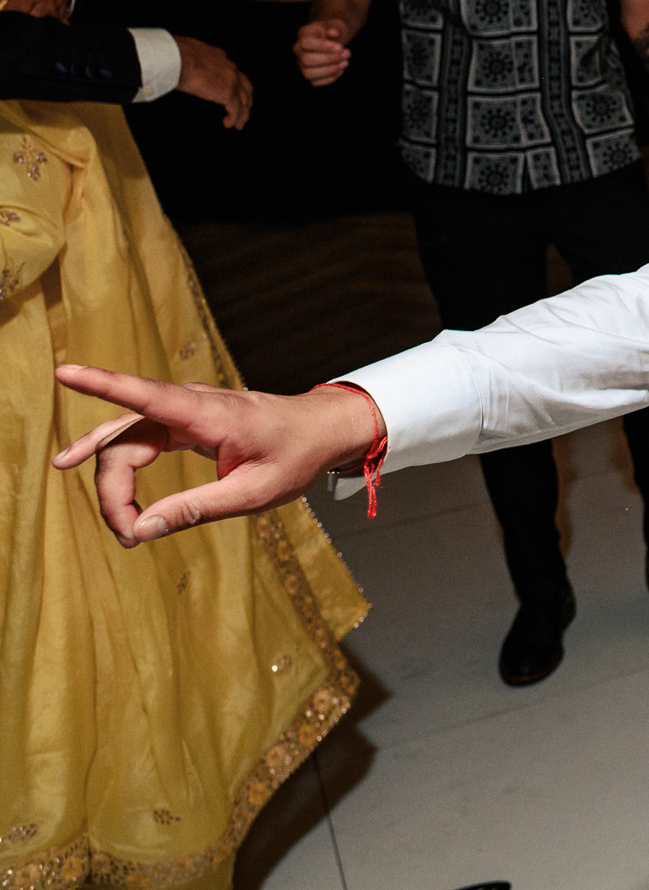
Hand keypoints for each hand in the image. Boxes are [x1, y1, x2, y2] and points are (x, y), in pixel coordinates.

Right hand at [49, 367, 383, 544]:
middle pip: (124, 441)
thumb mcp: (254, 493)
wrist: (322, 428)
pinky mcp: (184, 420)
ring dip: (114, 481)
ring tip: (119, 525)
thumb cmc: (296, 455)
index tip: (65, 373)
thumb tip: (141, 530)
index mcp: (211, 415)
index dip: (103, 385)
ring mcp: (185, 410)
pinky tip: (83, 465)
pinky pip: (139, 438)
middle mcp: (191, 404)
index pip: (148, 397)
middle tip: (130, 536)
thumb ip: (196, 510)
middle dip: (114, 490)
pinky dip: (119, 463)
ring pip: (126, 441)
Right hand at [173, 38, 252, 128]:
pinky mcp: (227, 93)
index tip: (232, 90)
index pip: (231, 71)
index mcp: (218, 56)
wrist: (176, 59)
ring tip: (238, 123)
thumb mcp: (185, 53)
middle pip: (245, 86)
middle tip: (244, 109)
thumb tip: (178, 62)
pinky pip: (236, 110)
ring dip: (242, 113)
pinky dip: (234, 118)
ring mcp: (231, 81)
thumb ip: (188, 59)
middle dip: (245, 98)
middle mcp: (229, 67)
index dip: (234, 82)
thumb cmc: (174, 55)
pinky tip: (228, 124)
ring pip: (244, 100)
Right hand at [293, 18, 352, 86]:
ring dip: (330, 70)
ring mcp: (302, 64)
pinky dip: (330, 78)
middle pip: (306, 60)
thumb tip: (333, 33)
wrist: (332, 40)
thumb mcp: (337, 25)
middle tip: (345, 53)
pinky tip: (341, 69)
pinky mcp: (309, 75)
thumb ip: (335, 27)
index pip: (306, 43)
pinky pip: (315, 82)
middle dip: (329, 59)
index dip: (322, 46)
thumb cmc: (333, 31)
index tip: (339, 46)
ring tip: (345, 62)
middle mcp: (299, 50)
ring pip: (308, 74)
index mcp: (304, 35)